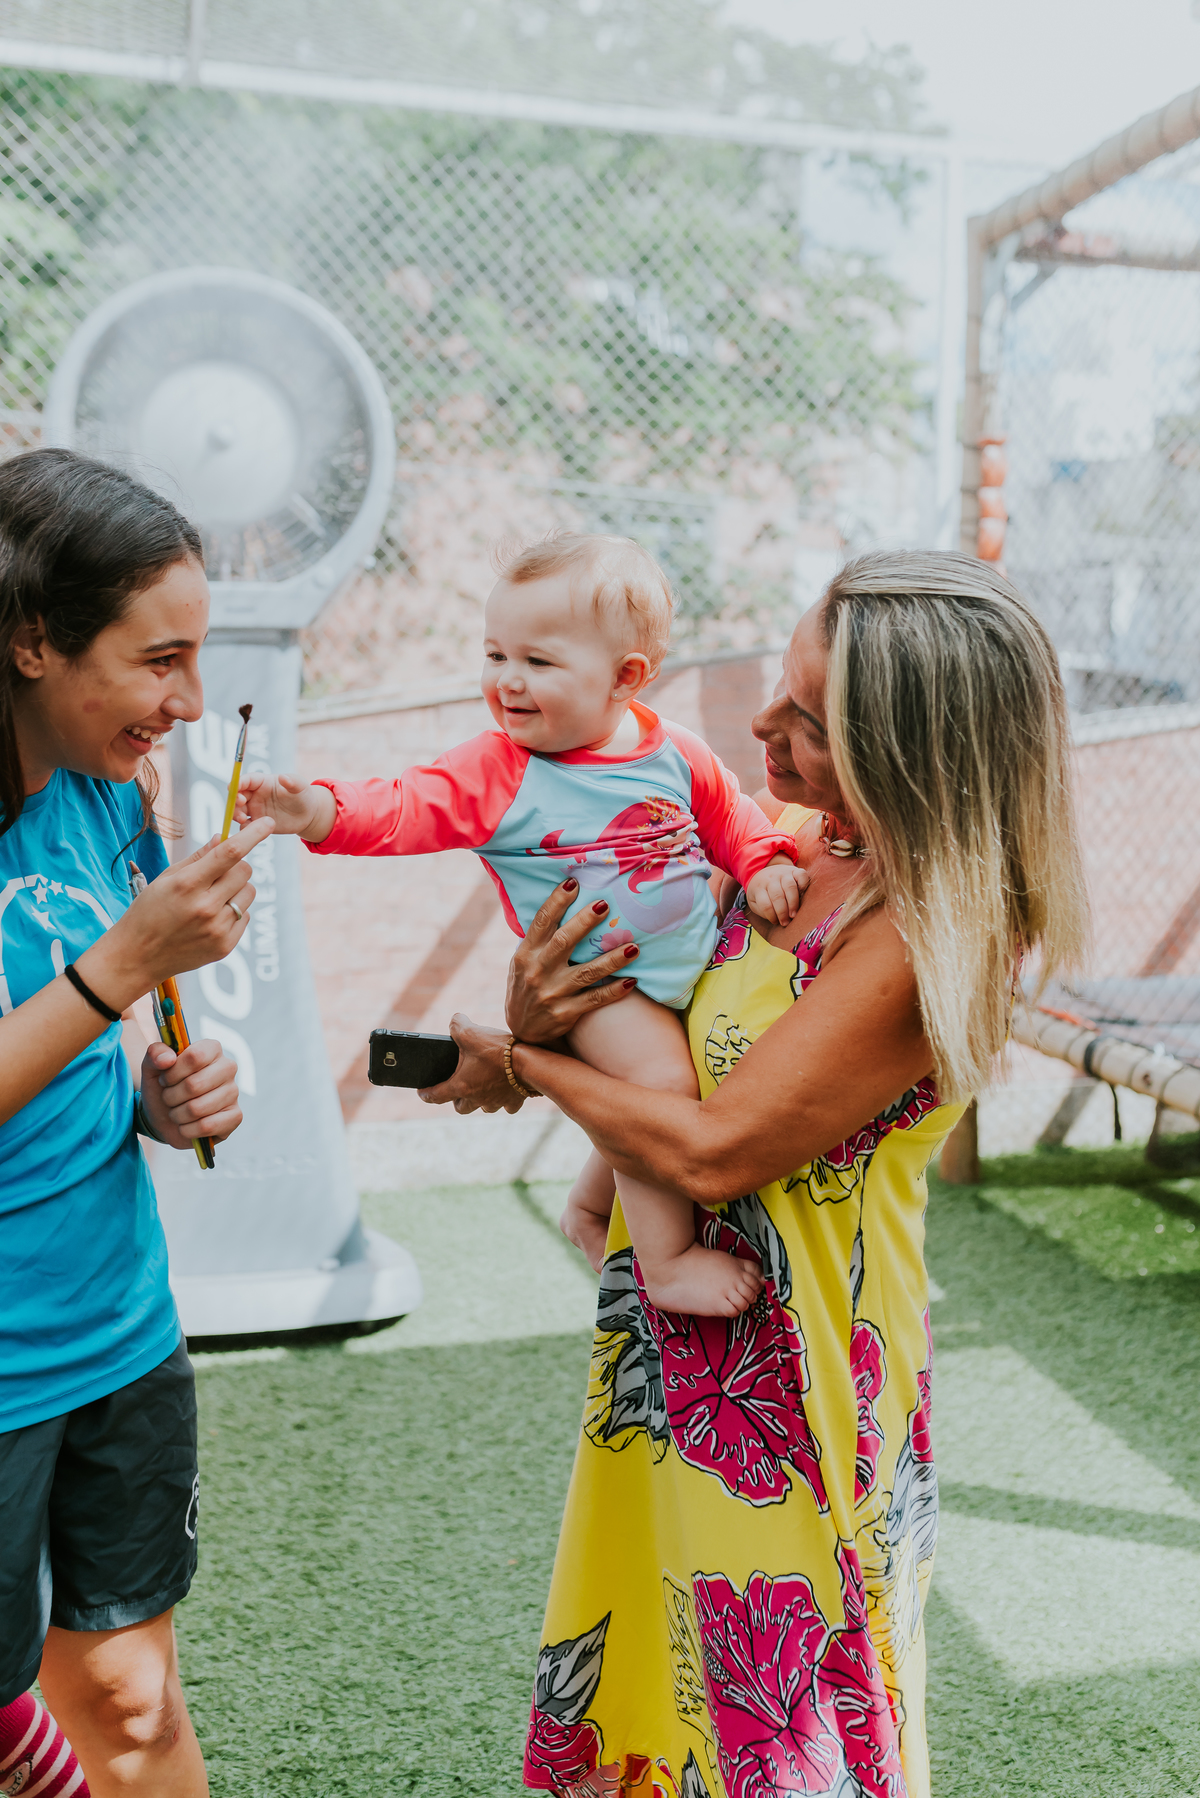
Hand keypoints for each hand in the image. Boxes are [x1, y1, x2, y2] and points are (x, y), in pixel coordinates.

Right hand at [80, 818, 274, 1011]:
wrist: (138, 956)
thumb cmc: (149, 911)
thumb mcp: (166, 878)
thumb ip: (198, 858)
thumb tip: (223, 838)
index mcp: (187, 885)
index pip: (229, 853)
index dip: (252, 835)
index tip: (267, 822)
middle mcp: (205, 908)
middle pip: (245, 871)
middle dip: (235, 866)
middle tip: (215, 874)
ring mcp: (218, 929)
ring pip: (249, 892)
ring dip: (236, 889)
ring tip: (211, 899)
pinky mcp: (226, 946)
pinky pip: (246, 916)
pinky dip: (234, 912)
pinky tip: (211, 919)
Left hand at [139, 1038, 241, 1148]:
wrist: (164, 1117)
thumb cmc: (163, 1088)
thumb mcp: (151, 1068)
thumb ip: (155, 1054)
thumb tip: (168, 1059)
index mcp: (211, 1049)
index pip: (195, 1056)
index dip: (173, 1072)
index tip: (165, 1079)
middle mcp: (227, 1067)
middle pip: (194, 1085)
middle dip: (171, 1096)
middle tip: (168, 1098)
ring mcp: (233, 1092)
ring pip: (197, 1108)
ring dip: (177, 1114)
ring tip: (176, 1112)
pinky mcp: (235, 1116)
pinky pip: (207, 1126)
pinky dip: (188, 1130)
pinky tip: (186, 1126)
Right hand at [236, 772, 335, 841]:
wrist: (307, 815)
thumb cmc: (302, 795)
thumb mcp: (300, 786)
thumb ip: (292, 782)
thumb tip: (283, 777)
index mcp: (262, 782)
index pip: (247, 780)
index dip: (239, 782)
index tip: (233, 786)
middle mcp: (254, 795)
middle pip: (237, 795)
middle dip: (235, 799)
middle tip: (240, 804)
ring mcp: (254, 810)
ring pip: (238, 811)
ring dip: (236, 814)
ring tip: (243, 819)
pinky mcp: (256, 824)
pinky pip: (245, 827)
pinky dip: (244, 829)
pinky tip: (250, 832)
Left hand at [417, 1014, 526, 1114]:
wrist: (530, 1062)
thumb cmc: (497, 1050)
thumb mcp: (471, 1032)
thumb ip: (456, 1025)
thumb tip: (454, 1021)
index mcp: (461, 1086)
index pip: (436, 1096)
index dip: (426, 1094)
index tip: (422, 1093)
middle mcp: (477, 1099)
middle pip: (461, 1107)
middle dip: (457, 1099)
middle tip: (458, 1088)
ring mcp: (496, 1102)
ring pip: (484, 1107)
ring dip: (481, 1100)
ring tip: (483, 1087)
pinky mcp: (514, 1101)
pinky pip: (506, 1106)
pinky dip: (504, 1100)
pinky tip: (506, 1089)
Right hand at [505, 878, 641, 1042]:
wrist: (522, 1031)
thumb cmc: (528, 985)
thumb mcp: (523, 961)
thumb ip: (540, 940)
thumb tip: (563, 904)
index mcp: (526, 954)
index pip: (542, 922)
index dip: (556, 901)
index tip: (573, 883)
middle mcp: (537, 971)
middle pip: (563, 941)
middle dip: (585, 922)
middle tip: (605, 905)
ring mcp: (552, 994)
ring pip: (587, 972)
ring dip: (611, 959)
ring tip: (633, 947)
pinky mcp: (565, 1014)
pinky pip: (595, 1000)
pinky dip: (614, 990)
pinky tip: (632, 980)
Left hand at [745, 857, 809, 926]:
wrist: (764, 871)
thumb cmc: (761, 892)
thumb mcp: (754, 901)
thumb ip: (762, 910)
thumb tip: (776, 919)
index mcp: (759, 888)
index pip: (764, 904)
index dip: (771, 916)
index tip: (776, 922)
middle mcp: (771, 879)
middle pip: (777, 896)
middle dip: (782, 912)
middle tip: (786, 922)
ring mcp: (783, 873)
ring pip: (790, 886)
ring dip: (793, 903)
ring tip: (793, 915)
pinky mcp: (794, 870)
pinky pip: (801, 875)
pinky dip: (804, 884)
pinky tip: (802, 894)